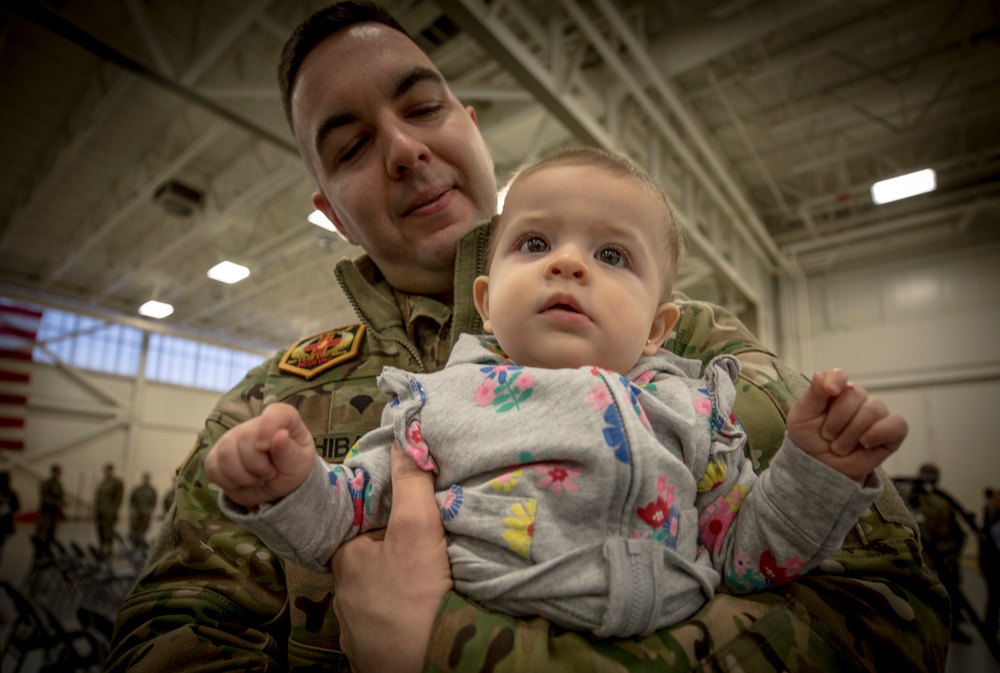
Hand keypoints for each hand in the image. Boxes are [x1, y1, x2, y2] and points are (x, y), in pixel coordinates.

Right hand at [204, 403, 314, 507]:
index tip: (266, 448)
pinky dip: (228, 482)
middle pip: (244, 438)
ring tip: (257, 479)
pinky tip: (242, 482)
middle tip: (270, 474)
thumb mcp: (297, 463)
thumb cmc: (290, 469)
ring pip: (225, 454)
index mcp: (283, 419)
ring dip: (243, 477)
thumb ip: (289, 450)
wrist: (273, 487)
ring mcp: (232, 438)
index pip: (276, 413)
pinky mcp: (216, 455)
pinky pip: (213, 468)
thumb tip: (281, 434)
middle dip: (258, 466)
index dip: (269, 428)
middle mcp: (254, 424)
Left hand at [332, 441, 450, 672]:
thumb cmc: (414, 597)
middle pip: (375, 563)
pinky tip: (425, 617)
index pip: (368, 528)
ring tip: (433, 587)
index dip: (394, 520)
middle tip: (433, 554)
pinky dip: (404, 620)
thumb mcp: (416, 529)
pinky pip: (388, 627)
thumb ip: (411, 483)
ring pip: (381, 597)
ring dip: (402, 591)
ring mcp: (357, 631)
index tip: (419, 522)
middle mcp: (342, 597)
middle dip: (398, 557)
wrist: (423, 667)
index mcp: (345, 562)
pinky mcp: (374, 657)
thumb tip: (405, 437)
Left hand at [786, 369, 907, 481]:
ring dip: (852, 432)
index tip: (830, 391)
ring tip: (840, 447)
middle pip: (855, 393)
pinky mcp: (892, 432)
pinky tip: (865, 443)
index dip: (836, 380)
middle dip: (837, 420)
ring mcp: (876, 414)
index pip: (839, 375)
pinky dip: (879, 433)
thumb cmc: (810, 440)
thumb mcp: (801, 417)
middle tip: (827, 437)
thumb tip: (822, 376)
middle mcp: (857, 399)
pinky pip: (897, 424)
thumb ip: (813, 395)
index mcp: (834, 391)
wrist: (821, 469)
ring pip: (874, 408)